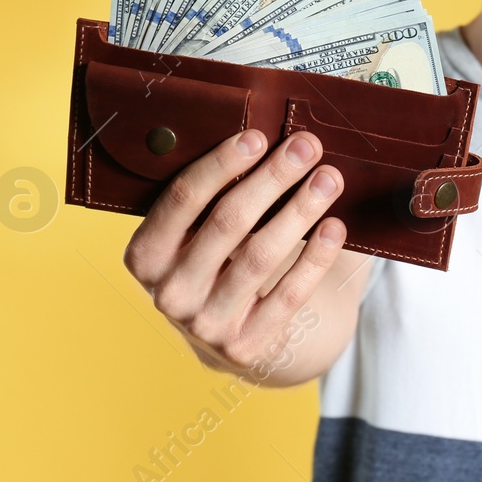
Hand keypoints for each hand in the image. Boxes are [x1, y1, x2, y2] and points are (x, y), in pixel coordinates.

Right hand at [122, 128, 347, 373]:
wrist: (228, 331)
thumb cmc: (218, 260)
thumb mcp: (195, 234)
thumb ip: (213, 195)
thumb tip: (262, 136)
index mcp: (145, 256)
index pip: (182, 199)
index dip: (222, 165)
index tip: (259, 137)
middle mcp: (169, 292)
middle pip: (228, 222)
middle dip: (273, 178)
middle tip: (307, 146)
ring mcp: (206, 324)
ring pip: (261, 255)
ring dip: (301, 210)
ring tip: (330, 178)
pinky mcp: (246, 345)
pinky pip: (289, 295)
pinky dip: (316, 258)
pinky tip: (336, 227)